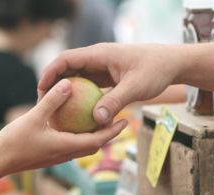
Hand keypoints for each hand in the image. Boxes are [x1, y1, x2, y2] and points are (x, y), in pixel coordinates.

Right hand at [0, 79, 127, 175]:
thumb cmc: (14, 142)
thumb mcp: (33, 117)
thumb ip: (52, 101)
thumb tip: (68, 83)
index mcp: (66, 147)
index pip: (97, 140)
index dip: (113, 131)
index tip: (125, 121)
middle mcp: (65, 154)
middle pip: (94, 144)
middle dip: (108, 133)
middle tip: (119, 119)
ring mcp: (57, 156)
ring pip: (82, 146)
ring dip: (94, 135)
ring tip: (100, 119)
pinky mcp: (49, 155)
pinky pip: (70, 144)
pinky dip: (78, 135)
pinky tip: (74, 123)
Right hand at [38, 43, 181, 125]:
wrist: (172, 64)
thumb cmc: (155, 70)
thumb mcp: (135, 87)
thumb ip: (115, 102)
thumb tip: (96, 120)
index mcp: (99, 54)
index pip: (66, 59)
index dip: (50, 73)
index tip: (41, 90)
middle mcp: (97, 59)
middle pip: (67, 69)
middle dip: (53, 85)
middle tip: (43, 105)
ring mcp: (102, 68)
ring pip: (77, 79)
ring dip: (66, 93)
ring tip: (55, 112)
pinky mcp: (108, 77)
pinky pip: (89, 87)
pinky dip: (81, 99)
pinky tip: (77, 116)